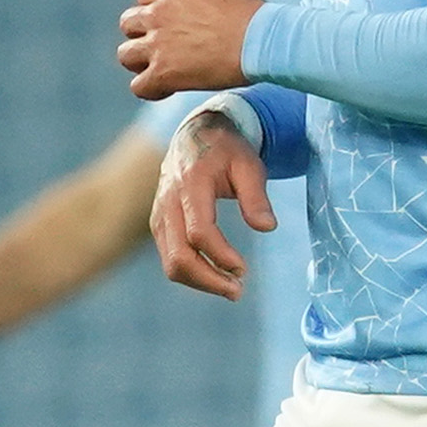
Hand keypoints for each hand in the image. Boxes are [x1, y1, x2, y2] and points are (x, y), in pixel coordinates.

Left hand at [117, 0, 260, 99]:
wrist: (259, 40)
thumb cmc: (252, 16)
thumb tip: (207, 4)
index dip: (154, 13)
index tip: (169, 26)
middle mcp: (158, 13)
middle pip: (128, 24)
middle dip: (142, 36)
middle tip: (161, 50)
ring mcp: (157, 43)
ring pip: (125, 55)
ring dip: (140, 63)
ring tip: (160, 71)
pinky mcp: (163, 72)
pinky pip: (138, 86)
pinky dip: (150, 90)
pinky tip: (168, 90)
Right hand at [149, 110, 274, 301]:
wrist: (195, 135)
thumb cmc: (226, 150)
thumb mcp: (249, 164)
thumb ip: (256, 196)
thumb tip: (267, 227)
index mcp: (191, 183)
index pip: (199, 232)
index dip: (221, 256)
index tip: (243, 269)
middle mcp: (168, 201)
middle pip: (179, 256)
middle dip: (208, 280)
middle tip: (238, 290)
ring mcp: (159, 215)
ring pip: (171, 263)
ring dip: (200, 282)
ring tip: (231, 287)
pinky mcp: (159, 225)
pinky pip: (169, 258)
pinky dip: (192, 273)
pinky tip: (215, 275)